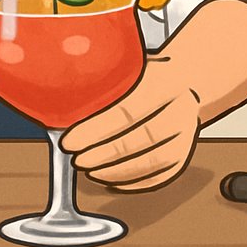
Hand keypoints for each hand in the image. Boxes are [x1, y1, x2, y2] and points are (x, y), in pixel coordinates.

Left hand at [59, 0, 246, 191]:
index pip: (127, 109)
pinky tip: (111, 180)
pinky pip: (162, 175)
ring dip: (118, 171)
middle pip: (142, 138)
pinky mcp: (187, 152)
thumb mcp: (129, 64)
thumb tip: (57, 93)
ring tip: (90, 169)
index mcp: (165, 78)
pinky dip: (135, 182)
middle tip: (77, 158)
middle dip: (104, 154)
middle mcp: (182, 106)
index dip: (95, 130)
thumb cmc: (147, 71)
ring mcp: (189, 132)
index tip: (69, 141)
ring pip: (155, 161)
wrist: (189, 76)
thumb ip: (103, 80)